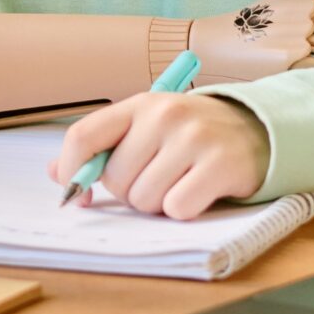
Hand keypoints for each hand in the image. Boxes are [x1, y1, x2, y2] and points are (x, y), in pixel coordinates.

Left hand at [49, 92, 271, 217]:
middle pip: (115, 179)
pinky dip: (184, 210)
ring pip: (145, 199)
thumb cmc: (192, 135)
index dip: (73, 173)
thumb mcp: (147, 129)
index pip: (83, 136)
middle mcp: (165, 114)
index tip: (77, 196)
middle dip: (130, 193)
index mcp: (139, 103)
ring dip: (158, 204)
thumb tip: (55, 173)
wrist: (258, 130)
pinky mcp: (221, 164)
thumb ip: (103, 148)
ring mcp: (194, 137)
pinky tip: (199, 192)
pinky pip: (177, 210)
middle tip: (156, 180)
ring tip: (179, 183)